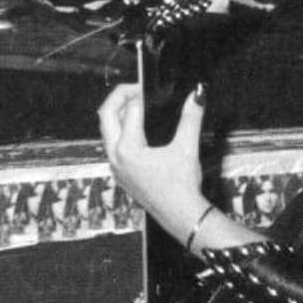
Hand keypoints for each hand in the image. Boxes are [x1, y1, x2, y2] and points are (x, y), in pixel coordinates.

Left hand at [97, 82, 208, 233]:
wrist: (180, 216)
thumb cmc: (182, 187)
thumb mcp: (187, 148)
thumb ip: (191, 117)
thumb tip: (197, 94)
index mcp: (128, 148)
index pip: (130, 110)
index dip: (142, 94)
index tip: (152, 87)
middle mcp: (116, 157)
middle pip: (106, 116)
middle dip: (119, 98)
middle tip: (136, 89)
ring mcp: (116, 167)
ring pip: (107, 132)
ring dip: (118, 115)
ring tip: (136, 105)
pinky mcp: (120, 175)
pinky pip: (112, 146)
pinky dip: (120, 132)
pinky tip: (137, 130)